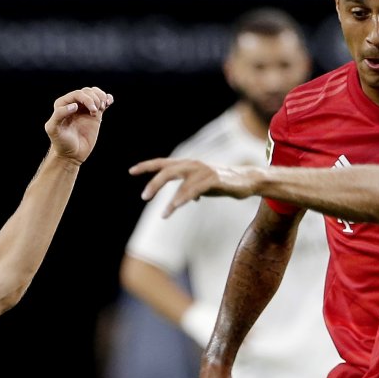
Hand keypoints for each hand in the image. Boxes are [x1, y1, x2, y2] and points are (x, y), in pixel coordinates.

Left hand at [45, 87, 112, 162]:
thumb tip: (75, 105)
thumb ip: (59, 114)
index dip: (86, 98)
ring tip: (102, 107)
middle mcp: (74, 104)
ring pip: (95, 94)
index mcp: (62, 104)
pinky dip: (107, 99)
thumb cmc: (60, 143)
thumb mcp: (53, 129)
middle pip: (87, 92)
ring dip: (101, 97)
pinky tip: (109, 103)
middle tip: (95, 111)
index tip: (90, 111)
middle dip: (94, 98)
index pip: (77, 94)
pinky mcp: (95, 115)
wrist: (71, 155)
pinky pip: (102, 102)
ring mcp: (85, 109)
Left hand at [129, 158, 254, 216]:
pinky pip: (196, 189)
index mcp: (188, 165)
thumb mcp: (203, 185)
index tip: (131, 171)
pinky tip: (177, 206)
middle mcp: (193, 164)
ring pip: (182, 183)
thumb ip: (191, 189)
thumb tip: (185, 199)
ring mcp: (204, 171)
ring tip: (164, 214)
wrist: (247, 181)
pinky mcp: (214, 180)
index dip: (147, 166)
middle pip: (168, 171)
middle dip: (154, 183)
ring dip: (171, 200)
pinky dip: (185, 198)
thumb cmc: (223, 182)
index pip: (163, 163)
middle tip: (144, 197)